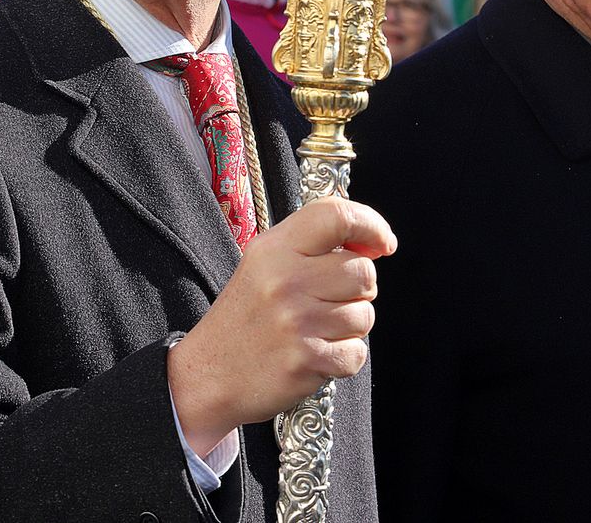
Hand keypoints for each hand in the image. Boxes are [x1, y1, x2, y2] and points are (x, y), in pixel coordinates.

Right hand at [167, 196, 396, 454]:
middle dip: (358, 289)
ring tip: (316, 330)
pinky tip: (317, 354)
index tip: (382, 244)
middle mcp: (285, 280)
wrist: (208, 375)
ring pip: (365, 315)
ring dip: (350, 327)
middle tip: (329, 301)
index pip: (336, 216)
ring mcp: (296, 321)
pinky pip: (357, 352)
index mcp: (274, 249)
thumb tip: (372, 244)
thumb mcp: (263, 264)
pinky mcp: (305, 360)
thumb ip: (310, 246)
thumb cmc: (246, 317)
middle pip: (363, 272)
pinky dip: (345, 357)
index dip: (371, 225)